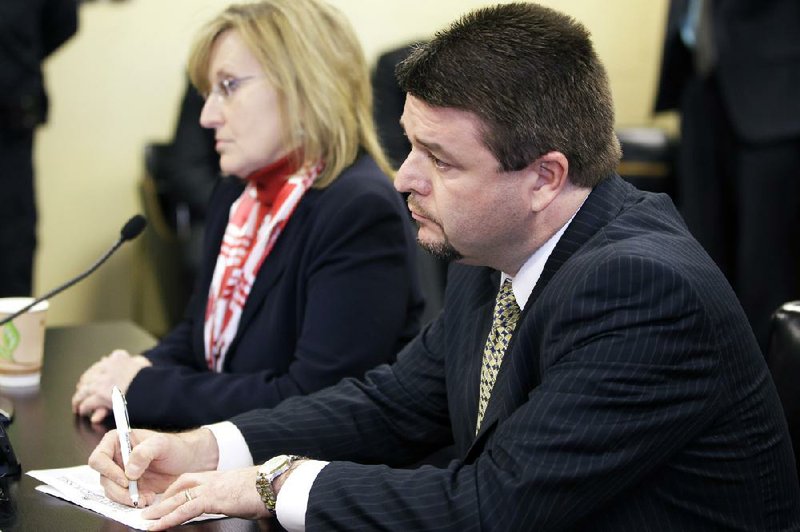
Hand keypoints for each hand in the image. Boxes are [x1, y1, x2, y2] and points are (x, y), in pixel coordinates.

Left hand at [72, 349, 151, 422]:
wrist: (153, 387)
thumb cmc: (152, 378)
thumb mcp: (145, 364)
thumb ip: (138, 361)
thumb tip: (136, 360)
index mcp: (119, 358)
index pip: (103, 362)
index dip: (98, 370)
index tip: (96, 374)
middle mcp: (108, 368)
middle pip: (89, 376)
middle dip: (84, 384)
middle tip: (81, 391)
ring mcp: (102, 381)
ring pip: (84, 390)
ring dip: (79, 398)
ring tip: (77, 404)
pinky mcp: (100, 395)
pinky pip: (87, 403)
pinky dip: (83, 408)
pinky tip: (82, 411)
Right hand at [88, 427, 219, 507]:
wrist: (188, 462)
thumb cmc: (176, 447)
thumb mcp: (162, 444)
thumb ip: (144, 452)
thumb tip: (129, 471)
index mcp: (117, 441)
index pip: (98, 458)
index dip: (108, 471)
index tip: (125, 480)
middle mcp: (115, 458)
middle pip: (103, 479)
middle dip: (119, 491)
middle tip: (136, 496)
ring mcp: (120, 474)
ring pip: (111, 491)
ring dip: (127, 498)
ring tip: (147, 498)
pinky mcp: (129, 487)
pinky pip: (122, 498)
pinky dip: (133, 502)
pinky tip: (148, 499)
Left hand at [141, 467, 266, 529]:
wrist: (277, 483)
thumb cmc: (268, 489)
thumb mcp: (246, 493)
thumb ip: (237, 499)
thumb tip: (243, 507)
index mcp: (221, 477)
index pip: (192, 481)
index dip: (176, 490)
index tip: (166, 500)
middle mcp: (213, 479)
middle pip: (182, 486)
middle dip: (164, 498)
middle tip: (149, 510)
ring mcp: (212, 487)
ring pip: (179, 497)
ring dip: (160, 510)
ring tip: (146, 520)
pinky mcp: (213, 498)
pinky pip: (184, 509)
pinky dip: (168, 518)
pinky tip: (158, 526)